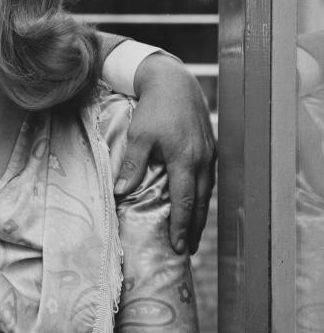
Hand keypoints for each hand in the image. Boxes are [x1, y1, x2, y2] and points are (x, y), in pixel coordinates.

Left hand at [121, 52, 215, 253]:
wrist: (174, 82)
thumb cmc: (154, 109)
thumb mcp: (139, 136)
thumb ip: (132, 165)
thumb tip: (120, 193)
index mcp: (186, 160)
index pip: (185, 202)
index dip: (181, 226)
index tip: (177, 246)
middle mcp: (203, 161)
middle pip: (200, 203)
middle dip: (194, 228)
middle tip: (187, 250)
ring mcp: (210, 154)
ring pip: (207, 192)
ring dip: (200, 214)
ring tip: (193, 233)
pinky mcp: (211, 148)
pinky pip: (209, 179)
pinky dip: (202, 195)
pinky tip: (196, 203)